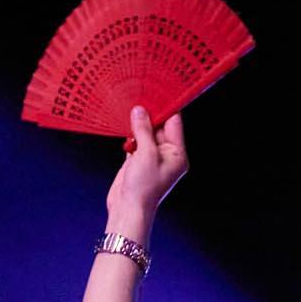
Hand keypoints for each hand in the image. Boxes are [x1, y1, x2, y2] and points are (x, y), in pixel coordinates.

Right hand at [105, 106, 187, 230]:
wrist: (128, 209)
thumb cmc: (143, 188)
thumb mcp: (145, 153)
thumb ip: (143, 130)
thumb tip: (140, 111)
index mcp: (177, 153)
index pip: (174, 123)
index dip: (165, 107)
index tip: (156, 92)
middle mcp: (167, 155)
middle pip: (159, 127)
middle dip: (149, 114)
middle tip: (138, 97)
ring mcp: (151, 158)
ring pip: (146, 133)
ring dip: (137, 124)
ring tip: (129, 109)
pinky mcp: (137, 161)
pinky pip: (135, 141)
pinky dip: (130, 134)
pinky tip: (123, 124)